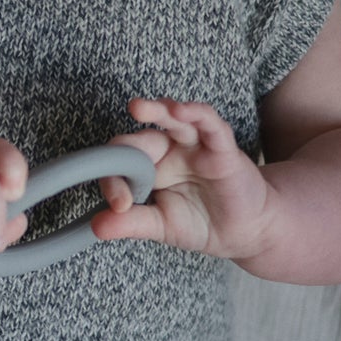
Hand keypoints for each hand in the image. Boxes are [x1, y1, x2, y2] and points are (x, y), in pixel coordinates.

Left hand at [91, 99, 274, 259]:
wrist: (244, 232)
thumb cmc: (200, 223)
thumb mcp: (160, 227)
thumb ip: (131, 223)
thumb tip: (96, 226)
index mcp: (147, 169)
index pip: (121, 164)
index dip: (113, 181)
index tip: (118, 206)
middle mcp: (168, 152)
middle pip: (140, 138)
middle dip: (125, 147)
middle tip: (115, 162)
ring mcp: (194, 146)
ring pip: (172, 120)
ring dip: (156, 110)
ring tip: (138, 107)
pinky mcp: (222, 146)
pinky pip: (209, 123)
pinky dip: (196, 113)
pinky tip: (180, 110)